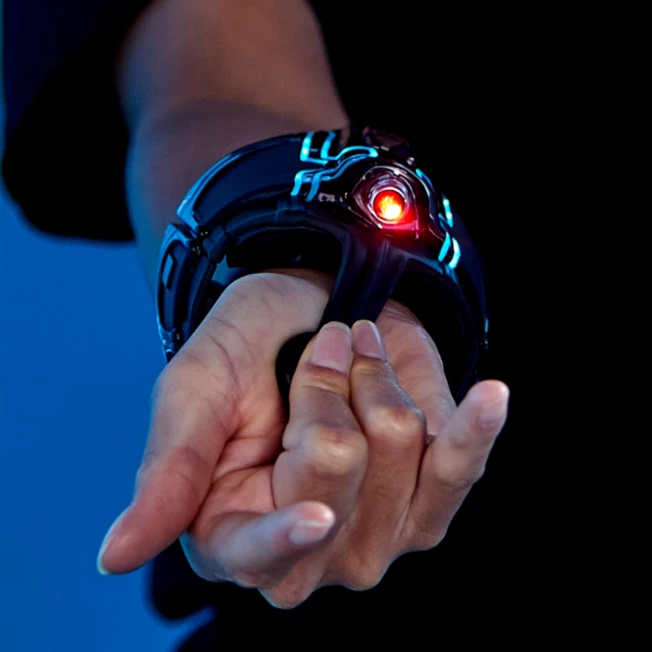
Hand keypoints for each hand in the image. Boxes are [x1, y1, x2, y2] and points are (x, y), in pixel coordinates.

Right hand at [97, 268, 508, 607]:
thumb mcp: (194, 392)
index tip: (315, 514)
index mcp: (234, 529)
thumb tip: (114, 557)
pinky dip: (477, 426)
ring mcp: (378, 530)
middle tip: (317, 356)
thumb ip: (169, 473)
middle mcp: (311, 546)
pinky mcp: (430, 497)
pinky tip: (491, 396)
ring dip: (375, 381)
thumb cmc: (245, 348)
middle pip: (339, 478)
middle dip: (327, 391)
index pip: (262, 554)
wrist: (313, 309)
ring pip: (402, 455)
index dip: (288, 537)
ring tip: (354, 358)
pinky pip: (462, 466)